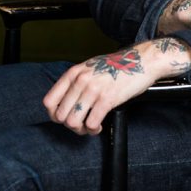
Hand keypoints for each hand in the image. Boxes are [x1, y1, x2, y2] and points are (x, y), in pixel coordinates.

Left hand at [43, 37, 190, 135]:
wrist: (141, 61)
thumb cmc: (117, 66)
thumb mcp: (90, 68)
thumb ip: (76, 82)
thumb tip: (64, 103)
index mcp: (74, 73)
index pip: (49, 101)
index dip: (54, 115)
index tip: (64, 118)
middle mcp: (81, 80)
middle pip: (60, 116)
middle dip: (70, 125)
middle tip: (81, 124)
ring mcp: (93, 89)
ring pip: (73, 122)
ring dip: (81, 130)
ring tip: (90, 126)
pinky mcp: (107, 99)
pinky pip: (91, 123)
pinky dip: (94, 130)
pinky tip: (100, 126)